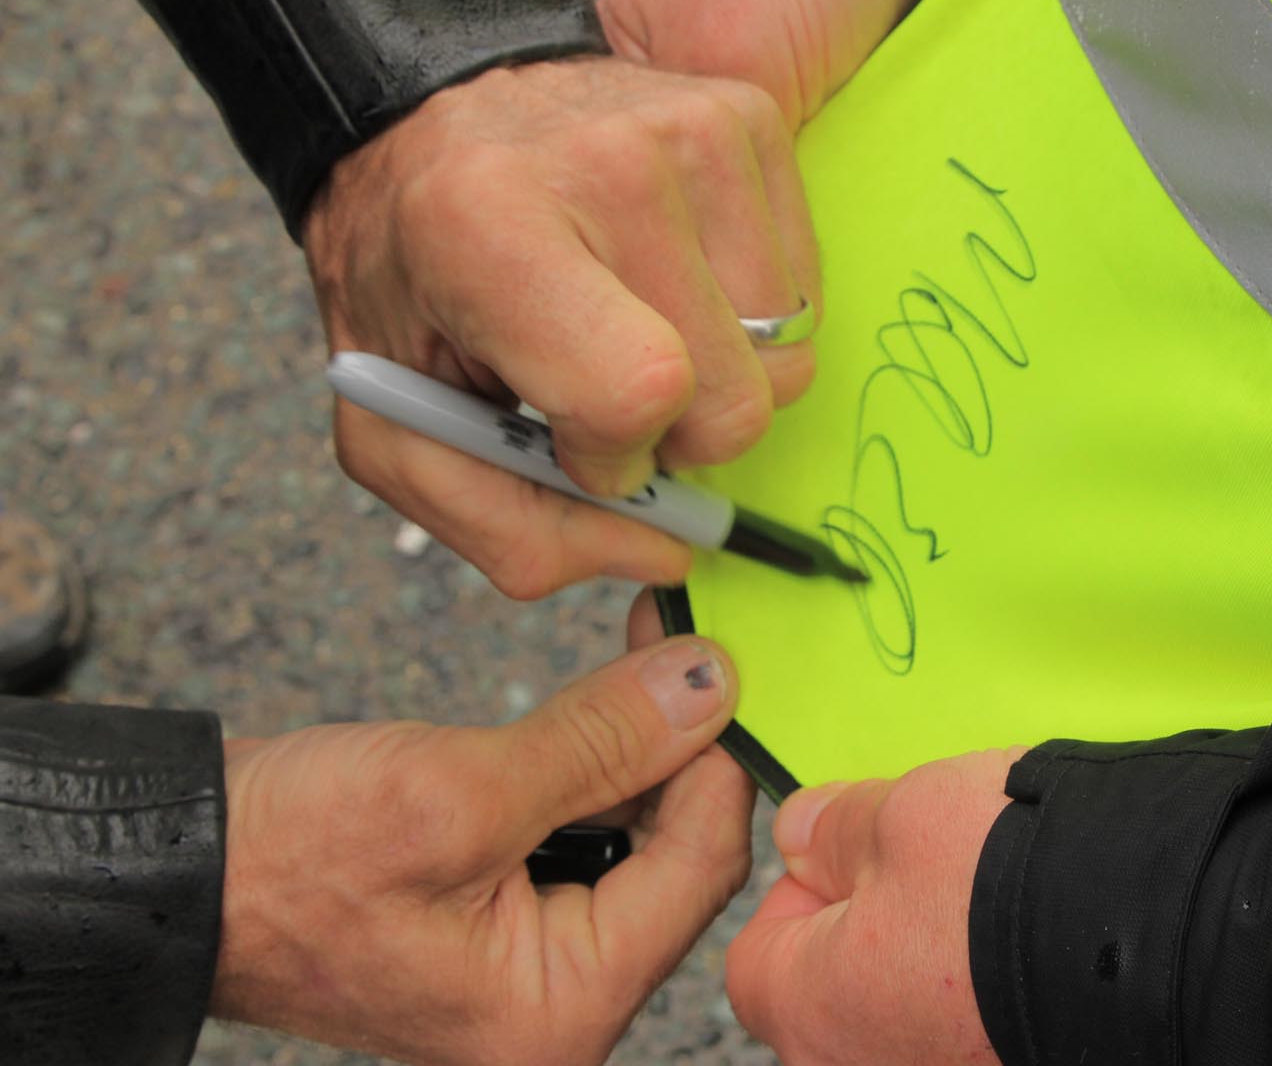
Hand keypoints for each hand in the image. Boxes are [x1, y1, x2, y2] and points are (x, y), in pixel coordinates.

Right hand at [211, 635, 753, 1065]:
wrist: (173, 866)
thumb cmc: (285, 859)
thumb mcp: (458, 790)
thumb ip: (598, 742)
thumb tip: (706, 686)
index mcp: (557, 1011)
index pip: (698, 871)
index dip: (714, 758)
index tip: (714, 662)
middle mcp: (555, 1006)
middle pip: (676, 859)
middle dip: (677, 748)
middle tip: (674, 644)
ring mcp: (528, 964)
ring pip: (635, 840)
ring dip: (634, 750)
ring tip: (635, 661)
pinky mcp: (503, 919)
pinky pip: (584, 839)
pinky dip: (591, 769)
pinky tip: (592, 710)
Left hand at [304, 55, 819, 597]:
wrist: (430, 114)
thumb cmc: (413, 279)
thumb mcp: (396, 430)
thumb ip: (509, 529)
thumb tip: (668, 552)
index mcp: (486, 229)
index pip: (636, 388)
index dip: (619, 458)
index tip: (574, 441)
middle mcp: (604, 162)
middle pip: (733, 395)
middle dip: (680, 434)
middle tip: (608, 391)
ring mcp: (691, 132)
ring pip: (785, 355)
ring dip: (722, 377)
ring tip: (640, 328)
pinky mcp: (747, 116)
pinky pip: (804, 294)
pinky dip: (749, 320)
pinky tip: (676, 282)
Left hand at [726, 748, 1026, 1064]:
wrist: (1155, 943)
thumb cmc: (1007, 883)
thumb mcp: (902, 815)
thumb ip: (835, 827)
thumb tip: (804, 834)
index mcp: (807, 1010)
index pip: (760, 951)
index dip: (806, 886)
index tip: (855, 849)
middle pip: (835, 992)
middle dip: (873, 929)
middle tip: (935, 869)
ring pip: (906, 1016)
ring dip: (934, 967)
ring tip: (991, 906)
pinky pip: (964, 1031)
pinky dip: (983, 999)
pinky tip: (1026, 950)